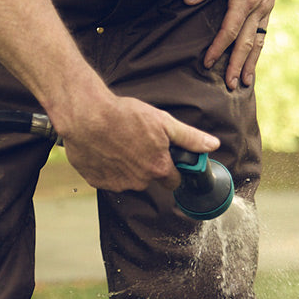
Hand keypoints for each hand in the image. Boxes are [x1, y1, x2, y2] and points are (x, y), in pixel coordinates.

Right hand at [54, 91, 218, 192]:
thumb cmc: (123, 115)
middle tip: (137, 143)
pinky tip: (104, 149)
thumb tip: (212, 145)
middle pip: (150, 180)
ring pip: (128, 180)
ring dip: (126, 167)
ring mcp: (117, 183)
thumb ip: (189, 138)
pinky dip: (107, 168)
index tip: (164, 157)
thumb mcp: (163, 122)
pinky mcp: (97, 181)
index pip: (173, 181)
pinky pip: (107, 178)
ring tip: (118, 143)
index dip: (171, 169)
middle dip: (147, 166)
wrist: (86, 115)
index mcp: (158, 168)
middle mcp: (139, 181)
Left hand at [184, 0, 287, 89]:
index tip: (208, 62)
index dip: (218, 48)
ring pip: (258, 42)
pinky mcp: (269, 7)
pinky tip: (253, 62)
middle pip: (246, 43)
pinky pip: (263, 34)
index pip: (229, 30)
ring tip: (245, 82)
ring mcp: (266, 9)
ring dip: (251, 63)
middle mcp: (258, 8)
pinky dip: (258, 50)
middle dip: (237, 65)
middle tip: (231, 85)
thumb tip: (187, 1)